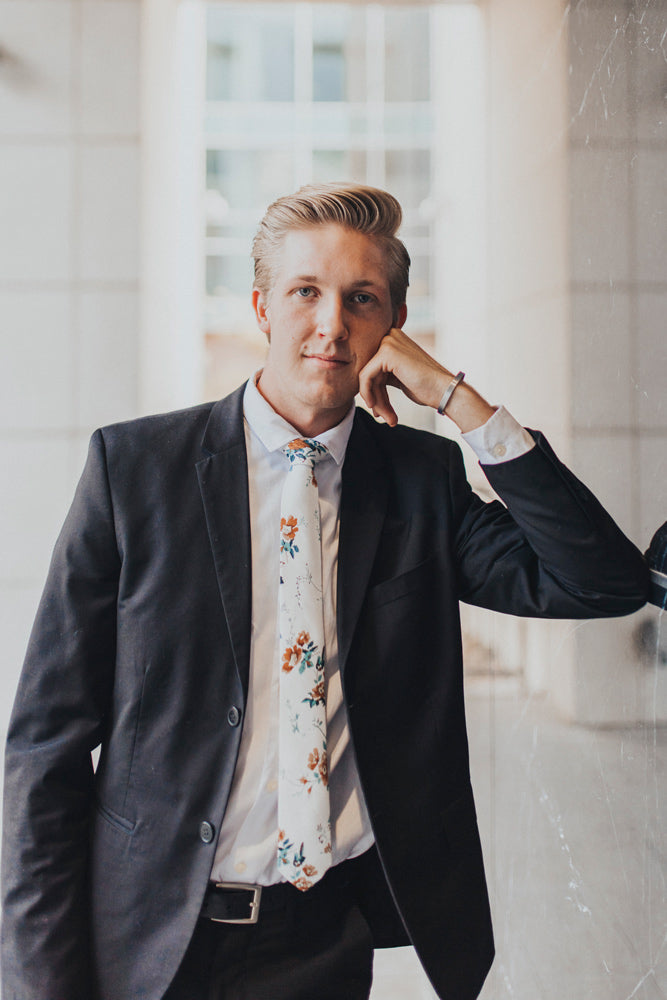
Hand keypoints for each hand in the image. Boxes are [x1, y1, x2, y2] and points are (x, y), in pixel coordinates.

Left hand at [357, 328, 495, 431]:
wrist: (445, 391)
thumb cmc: (426, 388)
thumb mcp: (399, 377)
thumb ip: (381, 375)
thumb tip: (361, 387)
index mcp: (393, 339)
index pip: (371, 367)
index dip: (373, 390)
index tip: (379, 410)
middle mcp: (390, 335)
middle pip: (368, 371)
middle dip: (374, 397)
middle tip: (383, 417)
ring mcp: (388, 342)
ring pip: (366, 376)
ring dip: (376, 401)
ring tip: (386, 418)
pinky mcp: (386, 353)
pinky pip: (365, 377)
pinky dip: (368, 394)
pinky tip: (376, 407)